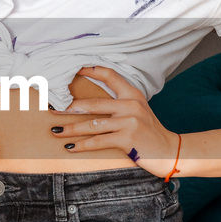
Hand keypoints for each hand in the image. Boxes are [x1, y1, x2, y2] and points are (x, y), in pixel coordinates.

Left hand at [48, 65, 180, 177]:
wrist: (170, 152)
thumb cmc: (150, 132)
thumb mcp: (139, 111)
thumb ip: (121, 104)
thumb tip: (90, 104)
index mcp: (133, 94)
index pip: (110, 75)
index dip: (90, 70)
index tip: (73, 69)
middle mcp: (130, 105)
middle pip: (93, 103)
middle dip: (69, 108)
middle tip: (51, 109)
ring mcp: (129, 121)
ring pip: (92, 125)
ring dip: (71, 129)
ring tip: (56, 131)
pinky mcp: (127, 138)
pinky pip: (98, 141)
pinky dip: (82, 145)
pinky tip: (70, 147)